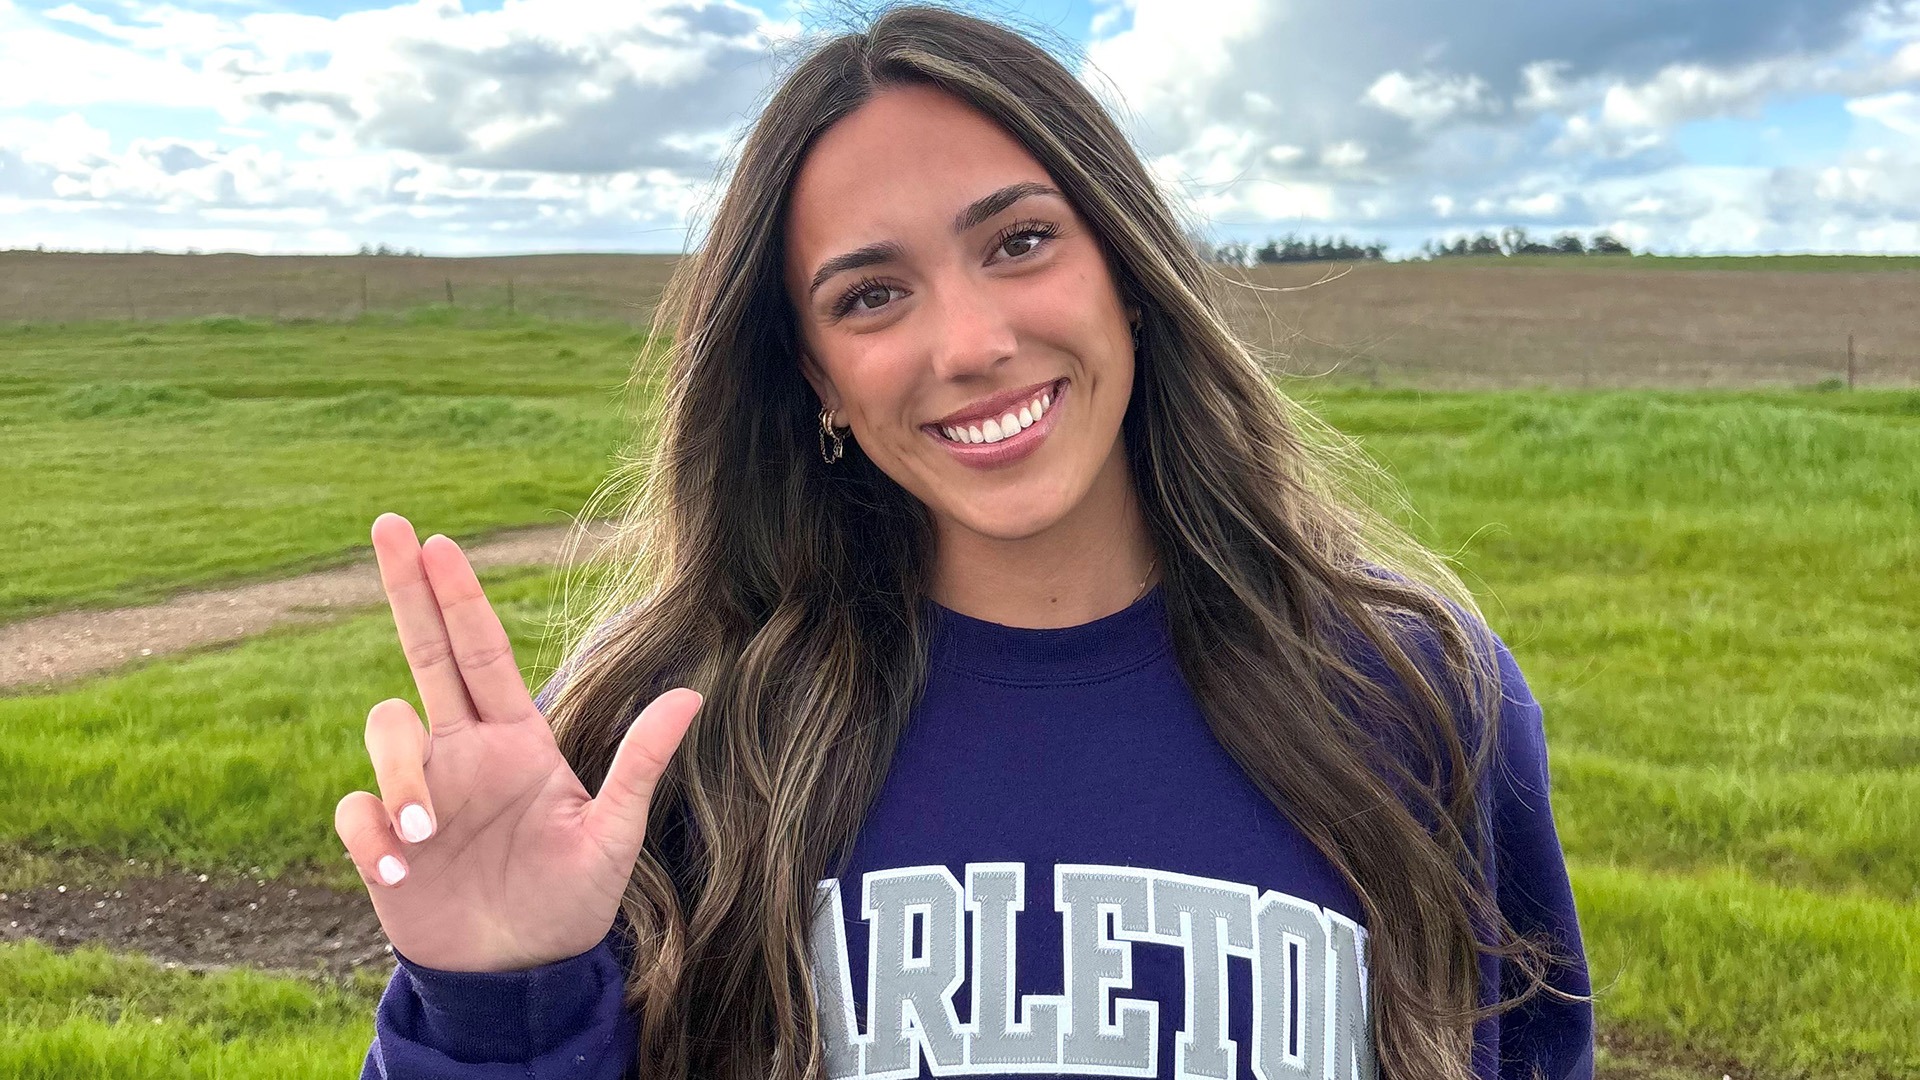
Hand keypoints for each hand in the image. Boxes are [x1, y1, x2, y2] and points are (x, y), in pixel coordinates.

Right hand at [333, 512, 698, 972]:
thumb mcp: (613, 834)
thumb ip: (640, 765)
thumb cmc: (572, 900)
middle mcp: (462, 751)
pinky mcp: (383, 842)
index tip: (438, 541)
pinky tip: (400, 871)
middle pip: (423, 651)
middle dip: (404, 588)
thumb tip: (691, 696)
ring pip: (385, 730)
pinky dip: (371, 834)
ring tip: (428, 833)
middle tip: (388, 524)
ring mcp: (419, 791)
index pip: (483, 652)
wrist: (521, 973)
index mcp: (516, 739)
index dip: (460, 596)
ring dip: (399, 773)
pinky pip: (354, 811)